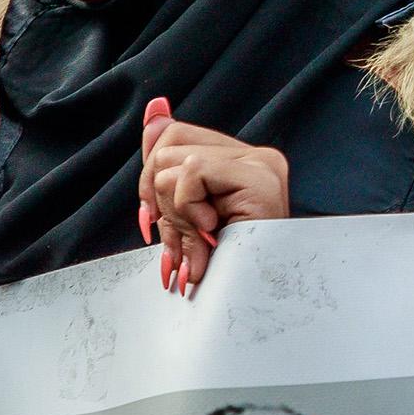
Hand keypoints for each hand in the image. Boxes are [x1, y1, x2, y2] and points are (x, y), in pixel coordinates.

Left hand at [138, 97, 289, 296]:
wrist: (250, 306)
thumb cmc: (218, 270)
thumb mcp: (181, 214)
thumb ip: (169, 167)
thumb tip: (155, 108)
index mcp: (242, 161)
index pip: (173, 134)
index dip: (151, 176)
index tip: (156, 219)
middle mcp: (258, 156)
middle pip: (168, 141)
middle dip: (156, 195)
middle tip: (181, 235)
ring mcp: (262, 165)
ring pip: (174, 160)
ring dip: (173, 210)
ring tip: (200, 239)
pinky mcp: (260, 178)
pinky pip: (192, 172)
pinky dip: (187, 208)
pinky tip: (212, 230)